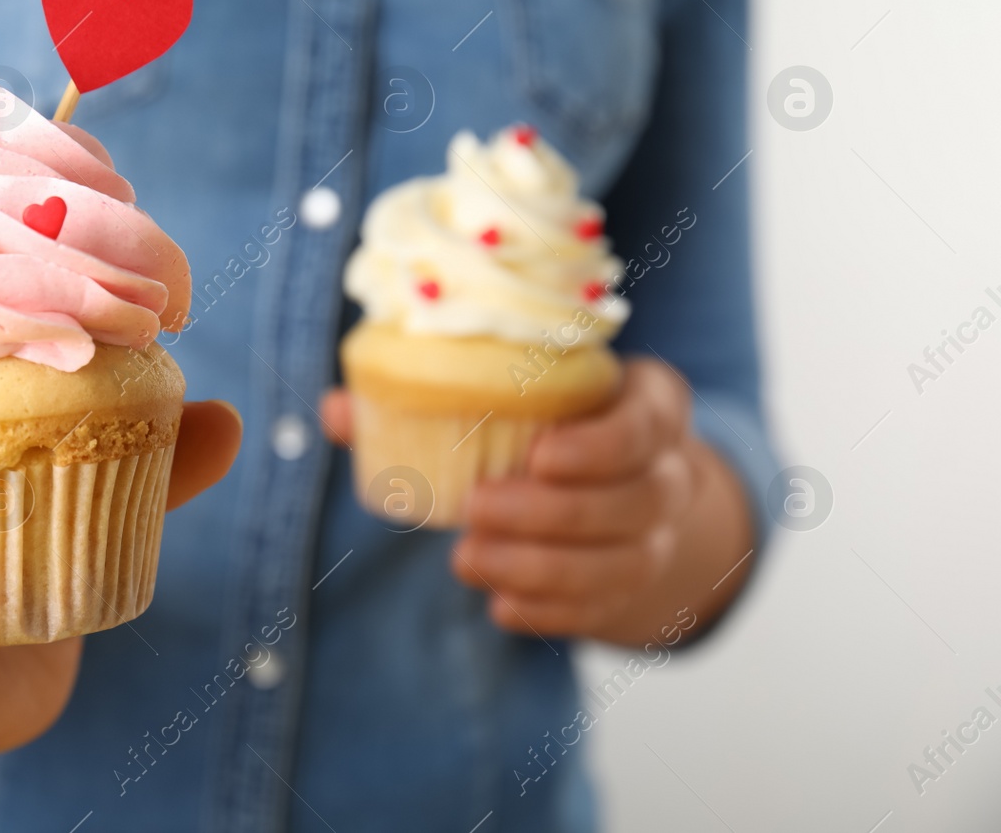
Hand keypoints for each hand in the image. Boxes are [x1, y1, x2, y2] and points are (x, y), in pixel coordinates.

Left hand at [321, 359, 753, 645]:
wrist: (617, 484)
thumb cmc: (548, 423)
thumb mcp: (516, 393)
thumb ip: (429, 393)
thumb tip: (338, 409)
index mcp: (648, 404)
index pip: (648, 421)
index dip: (601, 444)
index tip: (539, 454)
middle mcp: (667, 472)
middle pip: (636, 498)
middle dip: (553, 512)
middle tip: (477, 508)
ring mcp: (659, 536)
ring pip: (623, 562)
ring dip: (544, 567)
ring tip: (469, 560)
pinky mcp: (634, 588)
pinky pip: (604, 609)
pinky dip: (552, 612)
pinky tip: (503, 607)